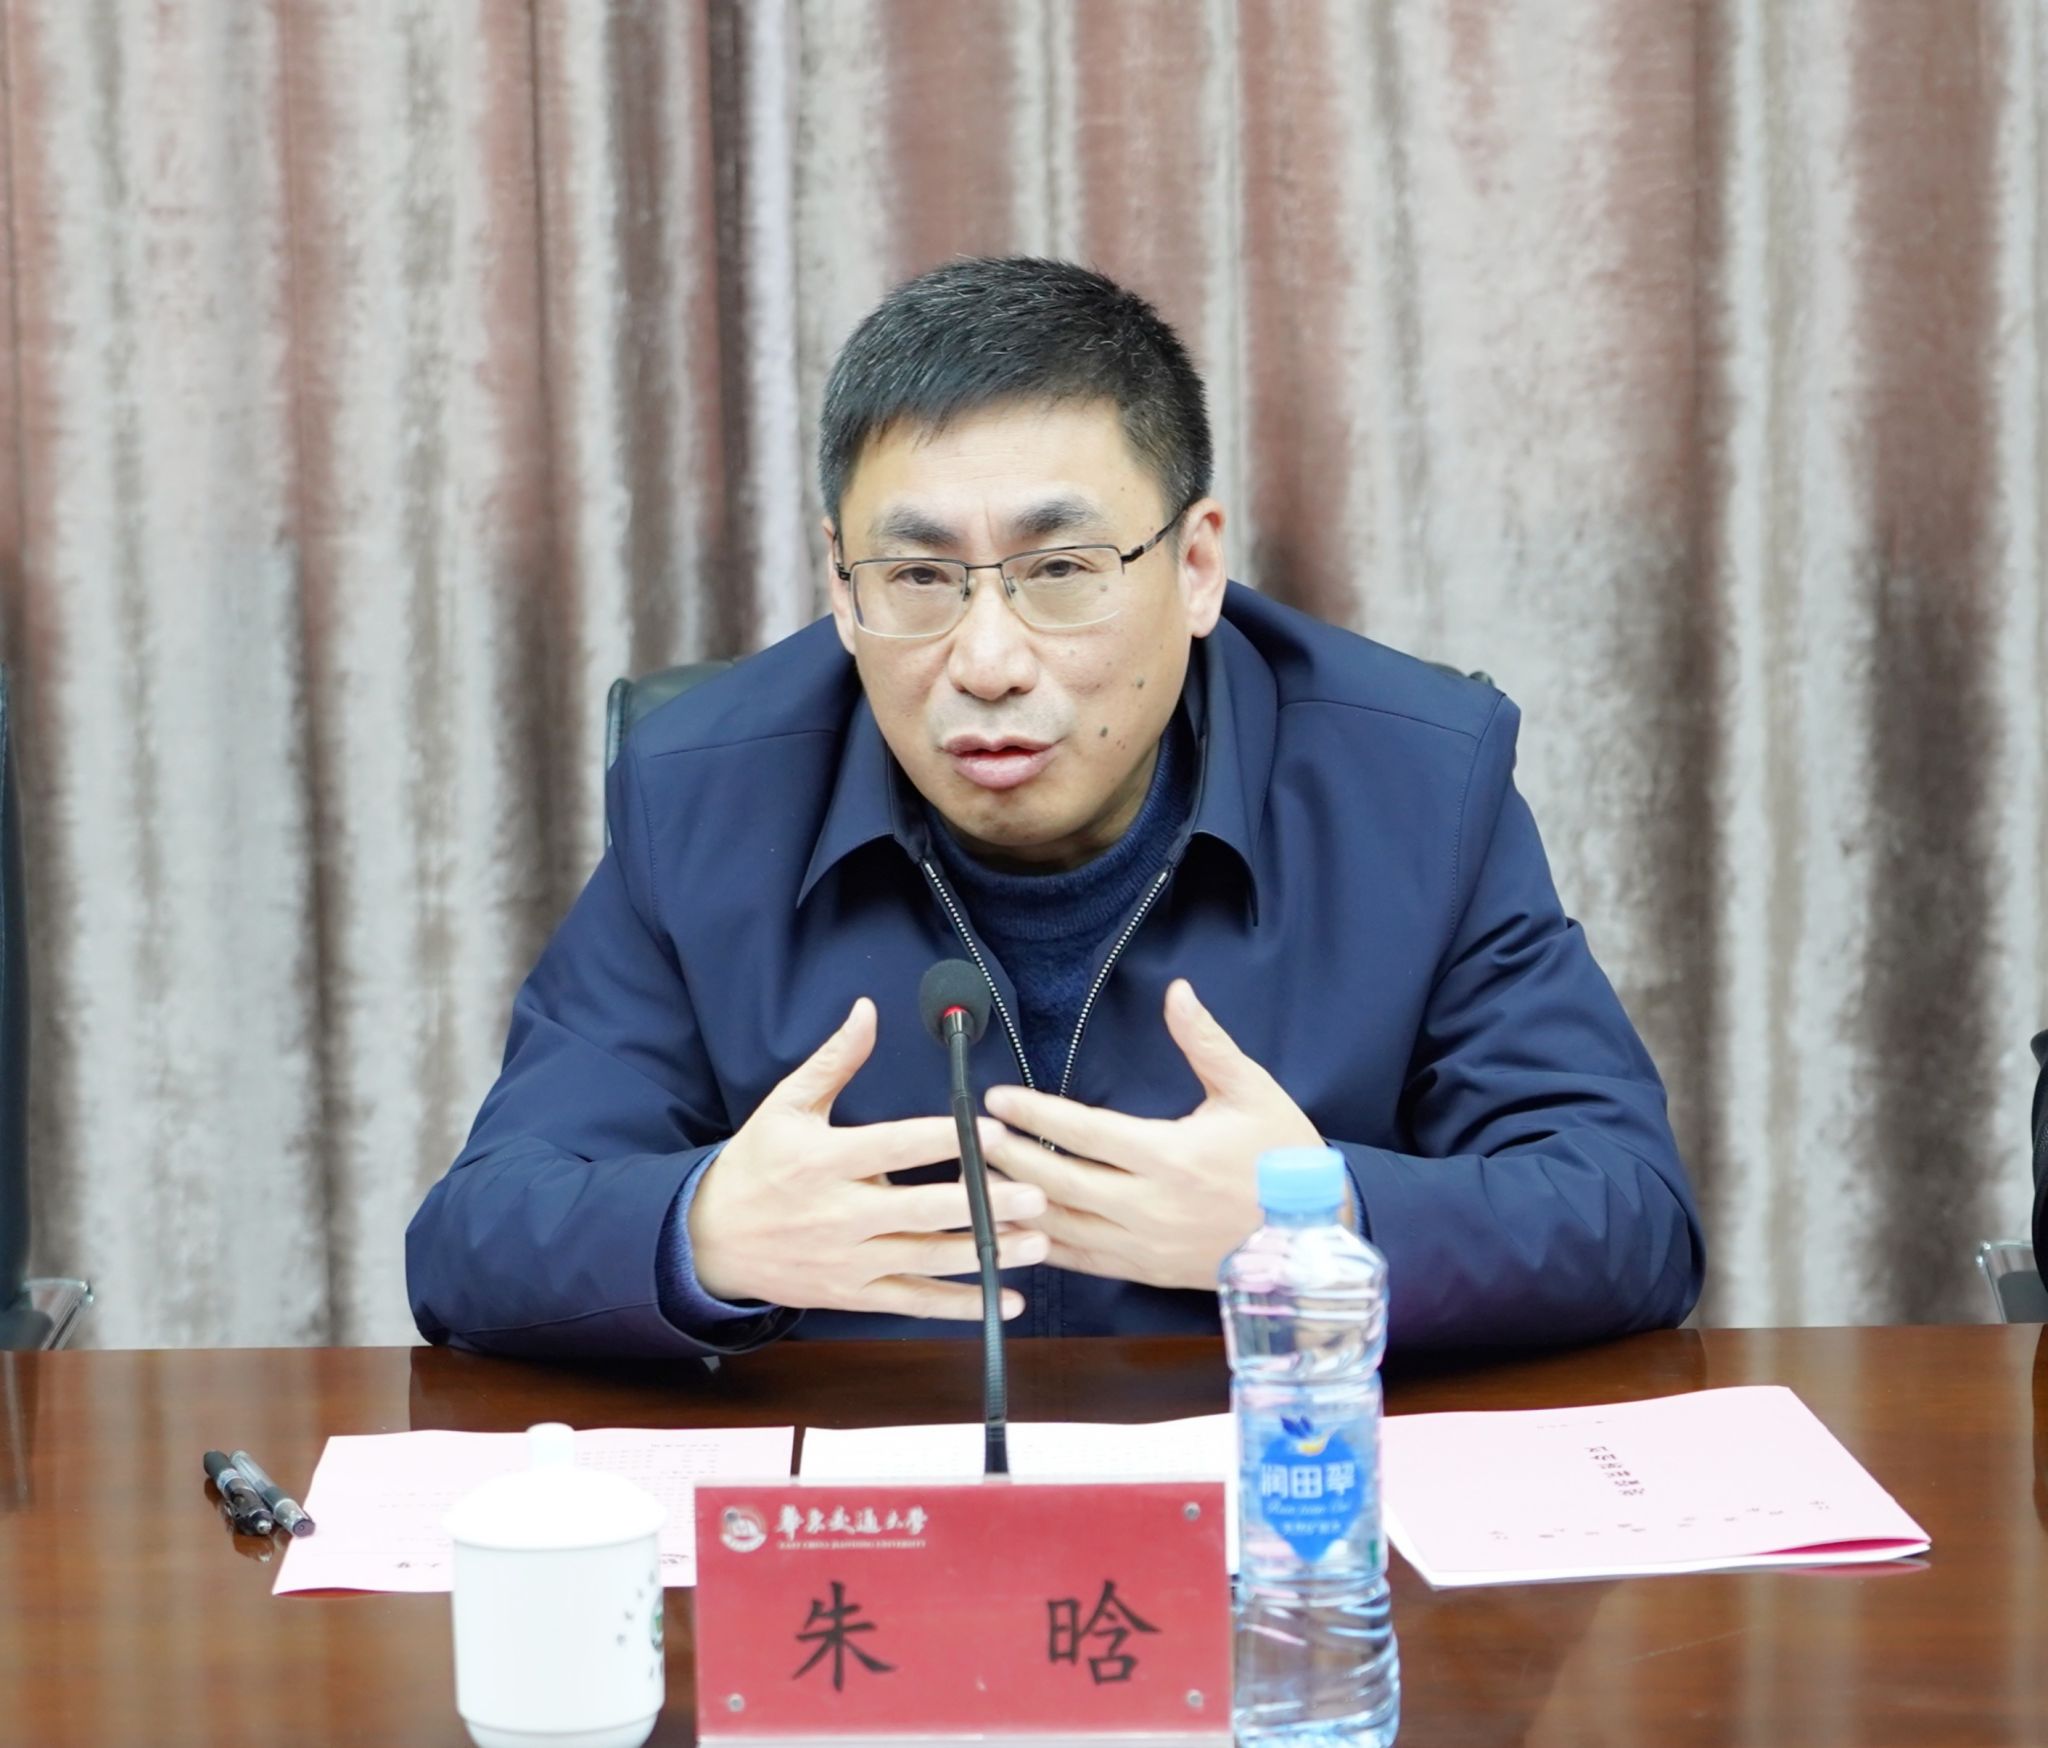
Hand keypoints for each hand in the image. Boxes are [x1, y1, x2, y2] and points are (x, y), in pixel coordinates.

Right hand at [689, 998, 1048, 1316]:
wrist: (708, 1240)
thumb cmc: (755, 1164)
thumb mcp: (785, 1105)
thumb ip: (834, 1061)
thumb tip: (867, 1010)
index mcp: (824, 1161)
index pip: (895, 1146)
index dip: (946, 1139)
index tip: (994, 1130)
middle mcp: (839, 1214)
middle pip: (921, 1210)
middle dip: (983, 1204)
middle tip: (1036, 1194)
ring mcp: (847, 1261)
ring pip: (927, 1260)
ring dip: (986, 1253)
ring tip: (1038, 1242)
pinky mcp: (852, 1295)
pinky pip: (913, 1304)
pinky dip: (961, 1306)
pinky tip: (1006, 1300)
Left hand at [982, 979, 1323, 1290]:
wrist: (1314, 1237)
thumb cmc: (1282, 1158)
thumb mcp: (1251, 1091)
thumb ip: (1205, 1042)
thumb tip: (1177, 992)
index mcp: (1170, 1156)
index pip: (1085, 1132)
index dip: (1036, 1114)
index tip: (998, 1098)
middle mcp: (1149, 1206)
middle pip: (1059, 1181)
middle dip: (1009, 1156)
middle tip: (972, 1135)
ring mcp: (1144, 1245)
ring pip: (1060, 1226)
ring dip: (1014, 1202)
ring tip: (976, 1178)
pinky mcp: (1144, 1271)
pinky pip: (1080, 1261)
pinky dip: (1041, 1244)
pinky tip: (1014, 1226)